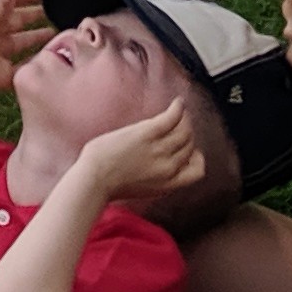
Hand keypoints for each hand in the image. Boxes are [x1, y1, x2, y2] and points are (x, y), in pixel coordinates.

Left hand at [75, 99, 210, 212]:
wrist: (94, 179)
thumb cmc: (110, 184)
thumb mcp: (144, 189)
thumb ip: (158, 178)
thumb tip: (163, 165)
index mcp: (169, 184)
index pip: (197, 171)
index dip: (196, 157)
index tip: (189, 150)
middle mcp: (169, 168)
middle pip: (190, 145)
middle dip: (187, 135)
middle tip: (179, 125)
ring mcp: (160, 150)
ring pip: (185, 130)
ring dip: (184, 119)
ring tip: (179, 112)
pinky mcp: (147, 134)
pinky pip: (172, 118)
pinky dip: (178, 109)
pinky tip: (178, 103)